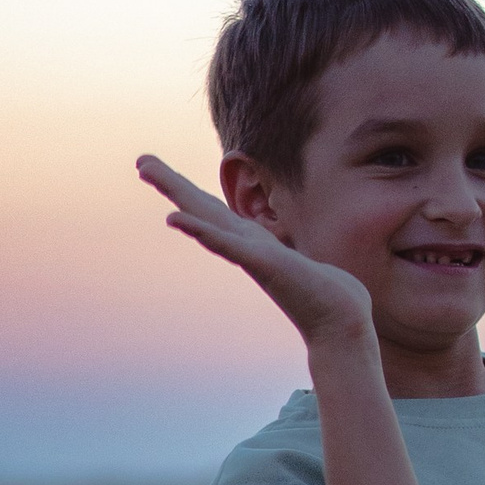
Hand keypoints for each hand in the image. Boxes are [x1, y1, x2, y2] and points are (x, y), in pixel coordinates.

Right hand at [135, 156, 377, 354]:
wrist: (343, 324)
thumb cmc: (333, 299)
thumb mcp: (309, 268)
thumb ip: (297, 263)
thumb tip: (304, 268)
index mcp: (256, 244)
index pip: (218, 214)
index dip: (193, 195)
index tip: (167, 176)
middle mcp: (246, 247)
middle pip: (202, 209)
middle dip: (172, 184)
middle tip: (141, 160)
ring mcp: (251, 255)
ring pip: (206, 219)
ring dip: (177, 195)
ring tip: (147, 171)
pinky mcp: (263, 264)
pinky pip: (226, 245)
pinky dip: (201, 231)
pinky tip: (175, 219)